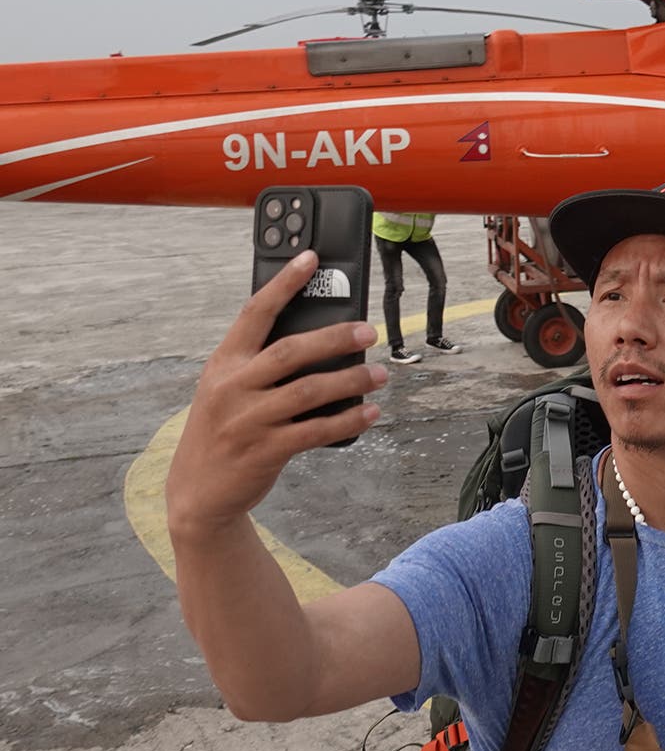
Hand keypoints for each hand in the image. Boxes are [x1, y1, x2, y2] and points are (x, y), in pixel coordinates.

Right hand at [166, 251, 385, 534]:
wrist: (197, 492)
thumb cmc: (223, 428)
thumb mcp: (226, 389)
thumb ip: (259, 363)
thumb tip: (320, 336)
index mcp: (224, 363)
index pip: (255, 313)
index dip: (284, 284)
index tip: (311, 258)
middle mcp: (233, 387)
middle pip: (291, 351)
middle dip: (335, 337)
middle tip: (369, 330)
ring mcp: (248, 420)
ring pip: (309, 391)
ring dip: (351, 380)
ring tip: (380, 374)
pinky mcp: (265, 451)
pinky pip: (316, 431)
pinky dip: (347, 420)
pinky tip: (370, 412)